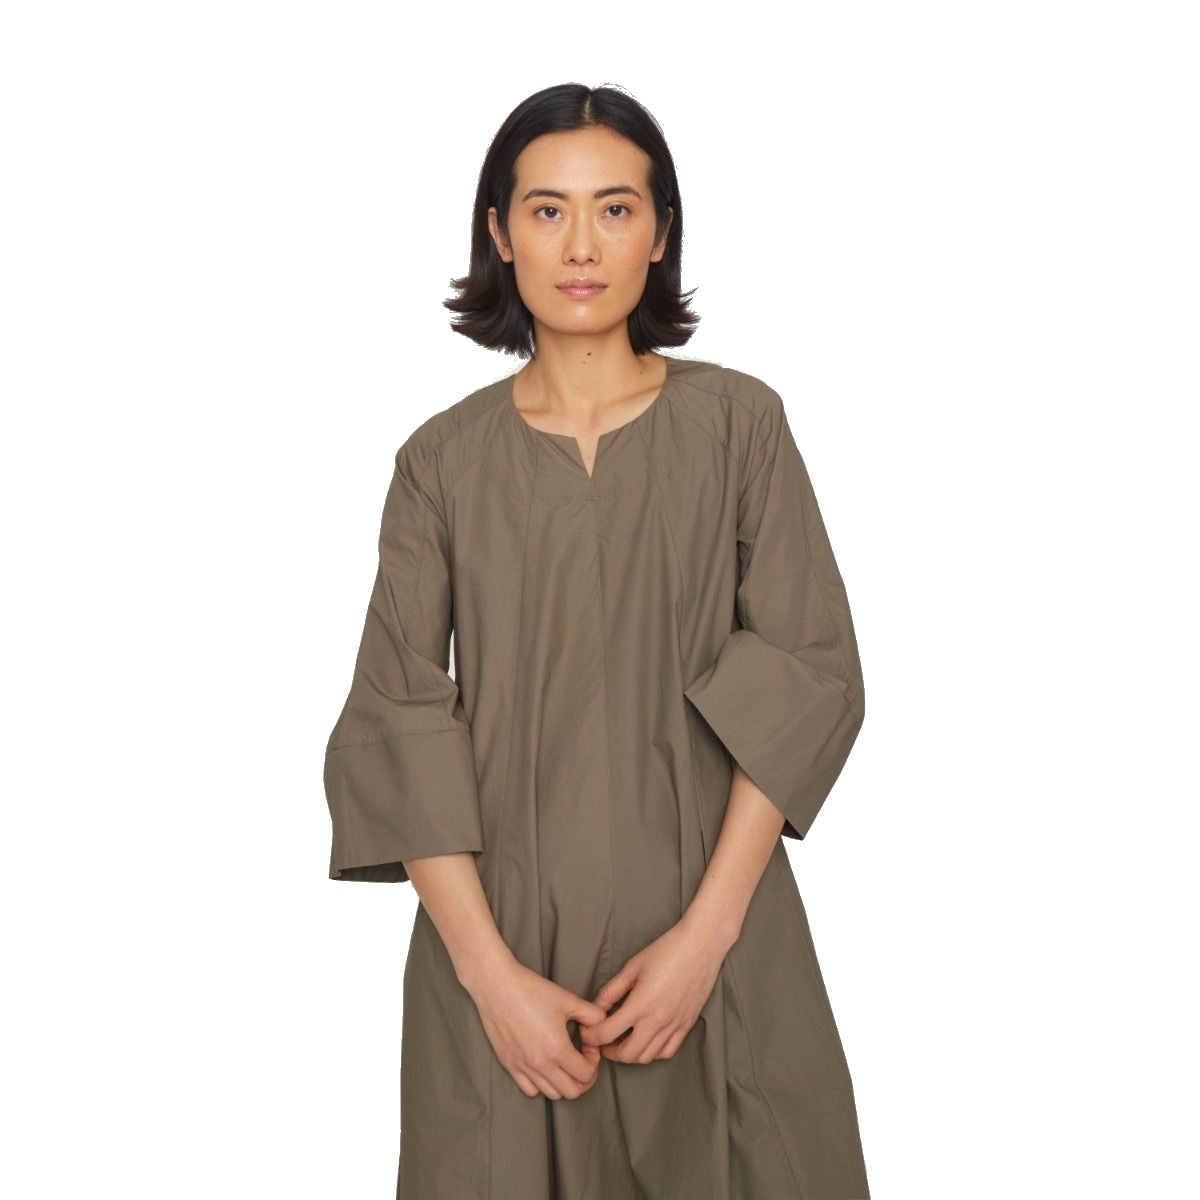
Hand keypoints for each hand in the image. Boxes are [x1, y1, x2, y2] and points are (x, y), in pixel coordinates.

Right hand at [470, 958, 609, 1099]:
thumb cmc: (531, 990)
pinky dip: (541, 1084)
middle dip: (583, 1077)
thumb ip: (592, 1014)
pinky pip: (530, 1090)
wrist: (497, 986)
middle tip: (582, 1058)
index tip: (588, 1045)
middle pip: (572, 1091)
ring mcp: (522, 1067)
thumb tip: (602, 1025)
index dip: (594, 1061)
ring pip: (552, 1094)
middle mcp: (539, 1064)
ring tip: (563, 1060)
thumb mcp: (568, 999)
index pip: (586, 1074)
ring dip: (564, 1081)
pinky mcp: (509, 1065)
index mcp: (557, 1049)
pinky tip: (544, 1064)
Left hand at [578, 921, 725, 1063]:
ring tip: (622, 1041)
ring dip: (630, 1054)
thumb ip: (611, 990)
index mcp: (640, 1004)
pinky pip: (667, 1051)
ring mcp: (674, 1025)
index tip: (587, 1032)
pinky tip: (646, 1039)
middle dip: (609, 1051)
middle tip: (602, 1041)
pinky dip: (653, 1052)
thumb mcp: (632, 967)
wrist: (700, 946)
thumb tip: (597, 1008)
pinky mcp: (687, 1025)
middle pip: (627, 1054)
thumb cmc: (666, 950)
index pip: (607, 1033)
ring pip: (647, 1057)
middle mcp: (658, 1020)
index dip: (591, 1036)